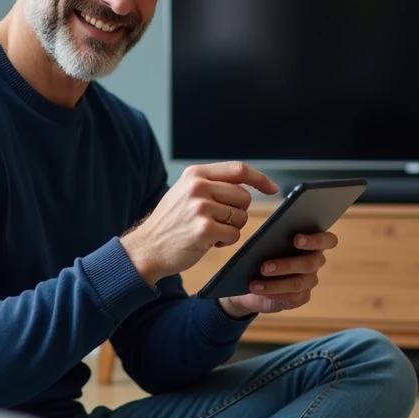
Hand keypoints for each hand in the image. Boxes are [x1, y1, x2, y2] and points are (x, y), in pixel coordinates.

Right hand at [121, 161, 278, 284]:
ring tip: (208, 231)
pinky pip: (234, 235)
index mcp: (195, 174)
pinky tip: (206, 242)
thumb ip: (212, 184)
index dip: (259, 179)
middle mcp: (198, 187)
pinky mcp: (204, 230)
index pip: (238, 170)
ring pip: (240, 217)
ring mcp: (200, 208)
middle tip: (218, 221)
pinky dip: (225, 241)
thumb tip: (249, 186)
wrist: (147, 247)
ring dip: (230, 228)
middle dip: (237, 212)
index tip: (272, 188)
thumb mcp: (186, 192)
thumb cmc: (171, 222)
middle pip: (244, 197)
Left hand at [219, 231, 337, 317]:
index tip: (296, 240)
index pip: (328, 240)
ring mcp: (310, 281)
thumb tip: (264, 237)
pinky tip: (257, 290)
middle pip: (310, 263)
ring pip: (298, 283)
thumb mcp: (265, 242)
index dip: (315, 240)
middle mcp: (315, 261)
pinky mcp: (301, 297)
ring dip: (274, 284)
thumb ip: (271, 236)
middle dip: (286, 265)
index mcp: (312, 243)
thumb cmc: (263, 251)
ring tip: (254, 284)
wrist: (252, 277)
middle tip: (264, 267)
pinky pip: (290, 297)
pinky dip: (272, 293)